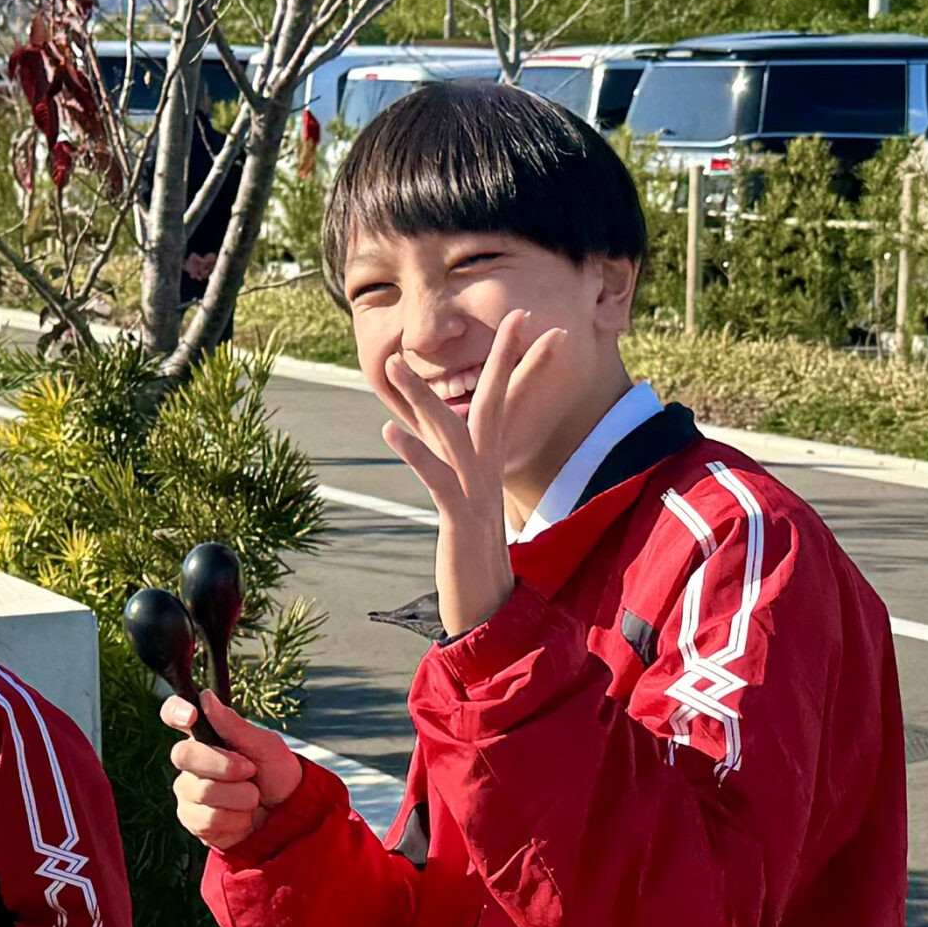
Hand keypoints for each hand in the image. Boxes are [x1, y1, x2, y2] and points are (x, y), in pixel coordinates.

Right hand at [161, 688, 303, 852]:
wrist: (288, 815)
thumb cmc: (276, 774)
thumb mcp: (266, 746)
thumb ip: (235, 726)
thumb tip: (206, 698)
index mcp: (206, 735)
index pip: (174, 714)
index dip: (175, 711)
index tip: (192, 716)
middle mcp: (191, 762)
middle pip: (184, 755)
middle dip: (224, 765)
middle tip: (249, 770)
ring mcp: (189, 791)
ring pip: (202, 791)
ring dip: (239, 796)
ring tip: (253, 797)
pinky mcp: (193, 820)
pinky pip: (206, 819)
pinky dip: (236, 819)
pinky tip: (244, 817)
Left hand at [363, 317, 586, 642]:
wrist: (488, 611)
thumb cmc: (472, 561)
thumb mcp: (465, 506)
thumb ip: (455, 470)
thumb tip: (439, 444)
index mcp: (490, 465)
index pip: (508, 403)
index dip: (523, 364)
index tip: (537, 326)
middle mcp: (488, 472)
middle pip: (498, 402)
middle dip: (507, 357)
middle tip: (521, 316)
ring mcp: (476, 493)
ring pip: (452, 433)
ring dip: (422, 397)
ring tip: (393, 365)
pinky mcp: (460, 518)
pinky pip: (438, 478)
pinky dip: (414, 453)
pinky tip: (390, 430)